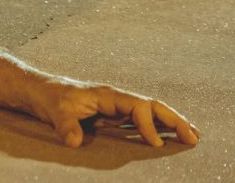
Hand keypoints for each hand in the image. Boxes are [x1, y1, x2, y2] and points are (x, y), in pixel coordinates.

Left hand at [29, 77, 198, 147]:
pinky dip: (158, 127)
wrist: (39, 90)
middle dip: (175, 120)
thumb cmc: (49, 97)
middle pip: (153, 105)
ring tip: (194, 136)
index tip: (155, 143)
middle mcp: (117, 98)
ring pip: (151, 112)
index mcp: (108, 94)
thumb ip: (65, 126)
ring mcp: (117, 106)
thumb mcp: (55, 111)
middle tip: (194, 137)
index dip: (149, 125)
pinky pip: (142, 120)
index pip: (138, 106)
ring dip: (172, 122)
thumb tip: (73, 141)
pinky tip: (169, 137)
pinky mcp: (113, 115)